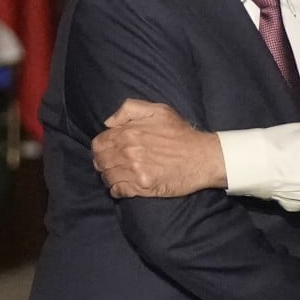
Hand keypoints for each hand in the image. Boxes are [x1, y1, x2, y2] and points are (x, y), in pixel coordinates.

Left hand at [91, 99, 226, 197]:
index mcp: (128, 133)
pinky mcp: (142, 187)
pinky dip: (117, 189)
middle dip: (103, 162)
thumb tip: (109, 123)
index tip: (109, 149)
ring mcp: (134, 171)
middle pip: (100, 161)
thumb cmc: (181, 133)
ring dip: (110, 175)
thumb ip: (129, 109)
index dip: (101, 147)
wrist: (202, 157)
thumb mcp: (159, 110)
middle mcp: (128, 152)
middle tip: (114, 162)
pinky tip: (125, 184)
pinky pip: (118, 191)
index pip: (98, 143)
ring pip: (107, 177)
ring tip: (120, 173)